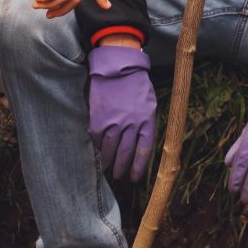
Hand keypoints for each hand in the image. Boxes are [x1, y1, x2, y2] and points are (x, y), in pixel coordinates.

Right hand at [88, 46, 156, 181]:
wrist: (118, 68)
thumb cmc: (136, 86)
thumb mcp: (149, 105)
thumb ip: (144, 126)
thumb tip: (137, 146)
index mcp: (147, 122)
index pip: (143, 152)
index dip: (138, 168)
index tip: (134, 178)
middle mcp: (131, 125)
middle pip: (125, 154)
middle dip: (121, 168)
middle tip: (118, 176)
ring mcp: (113, 124)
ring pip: (110, 151)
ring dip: (108, 161)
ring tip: (108, 167)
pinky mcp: (98, 121)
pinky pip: (98, 140)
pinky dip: (98, 147)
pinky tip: (100, 149)